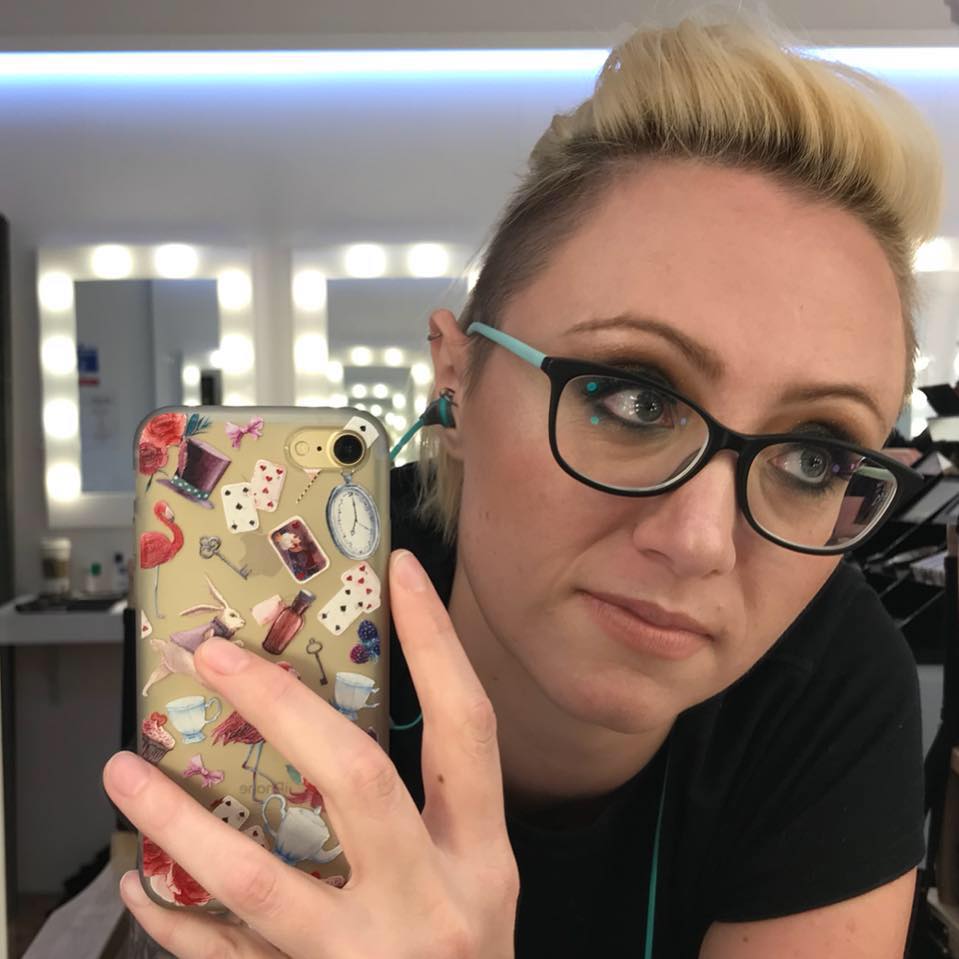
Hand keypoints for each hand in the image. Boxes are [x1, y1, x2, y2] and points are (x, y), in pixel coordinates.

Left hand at [103, 549, 518, 957]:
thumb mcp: (474, 884)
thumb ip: (426, 817)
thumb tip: (334, 725)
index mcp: (483, 857)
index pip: (468, 725)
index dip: (438, 645)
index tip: (401, 573)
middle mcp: (436, 902)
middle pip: (359, 781)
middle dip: (285, 708)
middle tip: (219, 657)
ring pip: (265, 881)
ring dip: (185, 820)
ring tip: (126, 769)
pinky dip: (178, 923)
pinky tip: (142, 886)